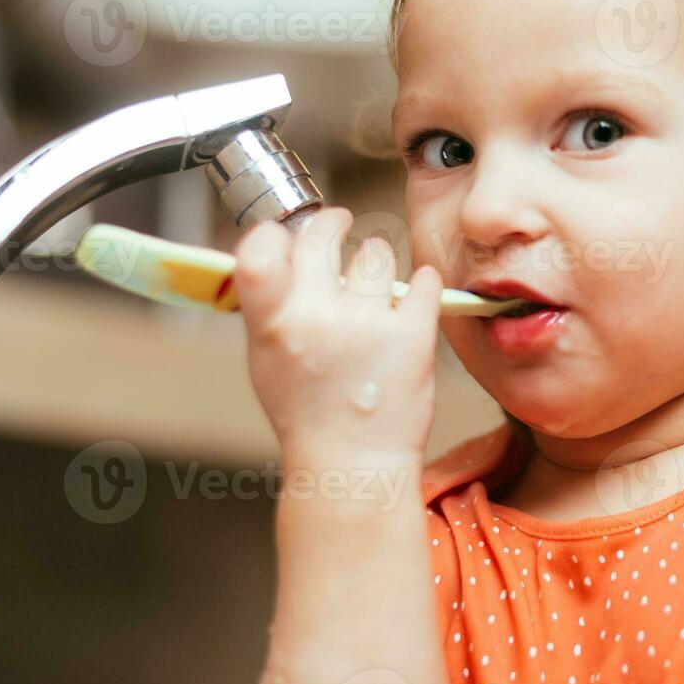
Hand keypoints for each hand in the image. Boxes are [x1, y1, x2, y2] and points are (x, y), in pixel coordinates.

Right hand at [232, 206, 442, 465]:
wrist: (353, 461)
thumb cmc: (308, 412)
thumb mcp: (264, 359)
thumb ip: (268, 305)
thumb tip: (282, 251)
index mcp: (272, 325)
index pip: (259, 248)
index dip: (274, 232)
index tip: (288, 232)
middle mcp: (318, 318)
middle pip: (323, 234)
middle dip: (332, 223)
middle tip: (340, 224)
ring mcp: (368, 323)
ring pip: (376, 252)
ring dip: (376, 259)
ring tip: (374, 283)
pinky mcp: (413, 334)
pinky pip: (424, 280)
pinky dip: (422, 285)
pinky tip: (413, 299)